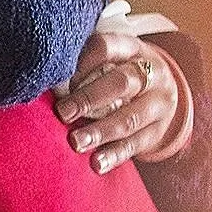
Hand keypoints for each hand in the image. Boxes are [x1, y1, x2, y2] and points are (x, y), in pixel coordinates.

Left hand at [54, 32, 187, 173]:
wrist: (165, 93)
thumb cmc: (121, 72)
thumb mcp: (112, 59)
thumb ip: (85, 65)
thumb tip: (47, 82)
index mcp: (133, 50)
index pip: (107, 47)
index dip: (81, 61)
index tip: (58, 77)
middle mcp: (152, 75)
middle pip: (122, 83)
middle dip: (89, 99)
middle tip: (63, 113)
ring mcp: (158, 104)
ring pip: (129, 118)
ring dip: (100, 132)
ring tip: (76, 142)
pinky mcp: (158, 132)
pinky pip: (136, 145)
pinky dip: (114, 155)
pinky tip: (96, 164)